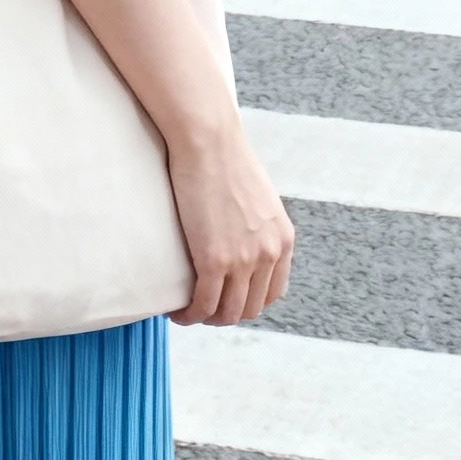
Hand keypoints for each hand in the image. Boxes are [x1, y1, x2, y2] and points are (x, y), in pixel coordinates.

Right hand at [165, 121, 294, 326]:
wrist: (208, 140)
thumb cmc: (224, 157)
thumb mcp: (257, 195)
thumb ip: (257, 222)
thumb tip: (240, 232)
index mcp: (283, 239)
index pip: (273, 292)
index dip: (249, 302)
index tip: (227, 298)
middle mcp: (269, 253)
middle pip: (251, 307)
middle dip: (227, 314)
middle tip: (203, 307)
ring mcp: (243, 259)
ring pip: (228, 313)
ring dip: (207, 319)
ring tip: (188, 312)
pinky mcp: (214, 260)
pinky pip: (203, 304)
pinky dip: (190, 315)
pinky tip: (177, 312)